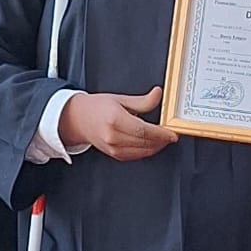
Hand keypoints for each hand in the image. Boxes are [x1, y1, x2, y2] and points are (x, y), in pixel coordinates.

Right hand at [60, 87, 177, 161]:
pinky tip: (152, 143)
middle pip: (145, 142)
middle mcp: (113, 136)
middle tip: (171, 134)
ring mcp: (113, 148)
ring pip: (143, 151)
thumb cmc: (97, 108)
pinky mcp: (115, 155)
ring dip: (156, 146)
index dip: (161, 134)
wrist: (79, 120)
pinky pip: (136, 156)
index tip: (172, 133)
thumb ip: (142, 101)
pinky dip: (147, 150)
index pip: (144, 130)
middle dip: (162, 140)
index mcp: (115, 119)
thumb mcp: (120, 99)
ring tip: (163, 138)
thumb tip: (158, 94)